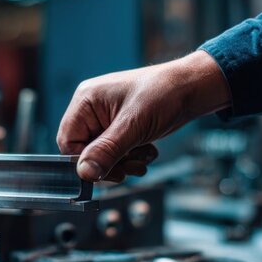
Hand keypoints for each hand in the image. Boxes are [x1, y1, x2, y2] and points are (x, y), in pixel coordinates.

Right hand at [57, 50, 230, 181]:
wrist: (192, 89)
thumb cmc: (164, 94)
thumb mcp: (133, 126)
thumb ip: (107, 151)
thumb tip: (84, 173)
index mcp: (86, 100)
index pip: (68, 141)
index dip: (85, 161)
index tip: (106, 172)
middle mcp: (92, 109)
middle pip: (86, 151)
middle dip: (110, 162)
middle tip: (130, 168)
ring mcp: (107, 118)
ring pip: (103, 155)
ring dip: (124, 162)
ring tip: (143, 156)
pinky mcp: (121, 126)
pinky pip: (117, 151)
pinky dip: (132, 156)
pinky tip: (147, 150)